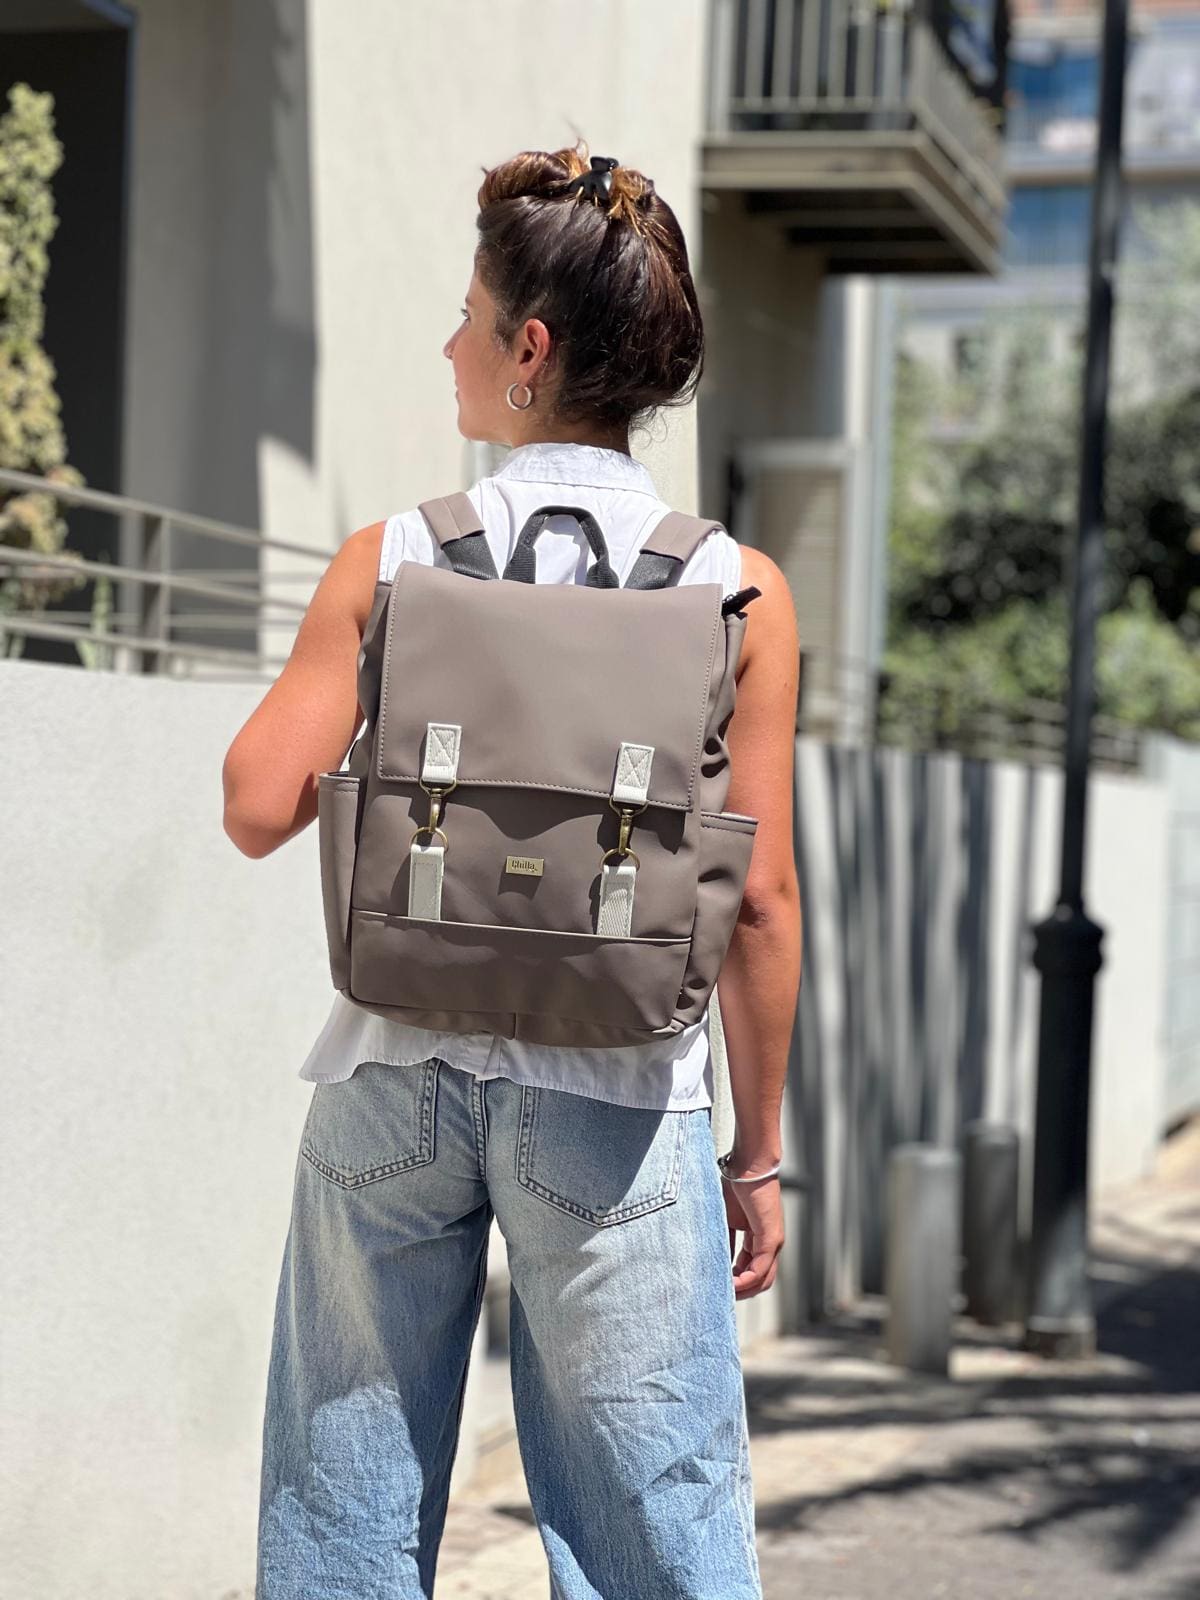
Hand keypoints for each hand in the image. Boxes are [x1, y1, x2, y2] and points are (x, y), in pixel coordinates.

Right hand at [722, 1176, 783, 1298]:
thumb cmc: (735, 1185)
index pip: (751, 1270)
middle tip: (720, 1297)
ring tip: (724, 1295)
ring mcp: (773, 1243)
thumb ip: (723, 1241)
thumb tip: (712, 1261)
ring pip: (763, 1280)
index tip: (718, 1288)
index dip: (735, 1282)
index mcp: (759, 1239)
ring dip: (743, 1291)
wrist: (747, 1165)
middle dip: (741, 1292)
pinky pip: (761, 1269)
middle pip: (760, 1281)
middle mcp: (770, 1244)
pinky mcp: (771, 1238)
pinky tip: (731, 1285)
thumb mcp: (725, 1219)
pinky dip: (745, 1281)